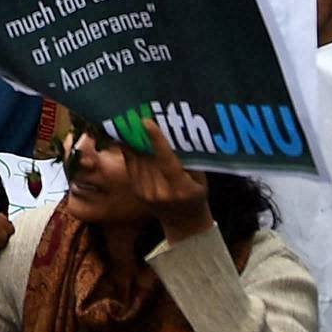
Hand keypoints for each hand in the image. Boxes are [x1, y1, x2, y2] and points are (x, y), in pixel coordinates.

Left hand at [119, 120, 212, 241]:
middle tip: (136, 108)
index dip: (157, 141)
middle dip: (141, 133)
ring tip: (131, 114)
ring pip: (136, 158)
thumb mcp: (201, 178)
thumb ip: (189, 159)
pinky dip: (131, 147)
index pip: (167, 162)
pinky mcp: (135, 190)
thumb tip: (178, 129)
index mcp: (181, 189)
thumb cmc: (196, 194)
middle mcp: (160, 192)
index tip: (147, 121)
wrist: (183, 223)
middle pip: (148, 157)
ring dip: (133, 137)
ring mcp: (145, 192)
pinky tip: (130, 132)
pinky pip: (132, 163)